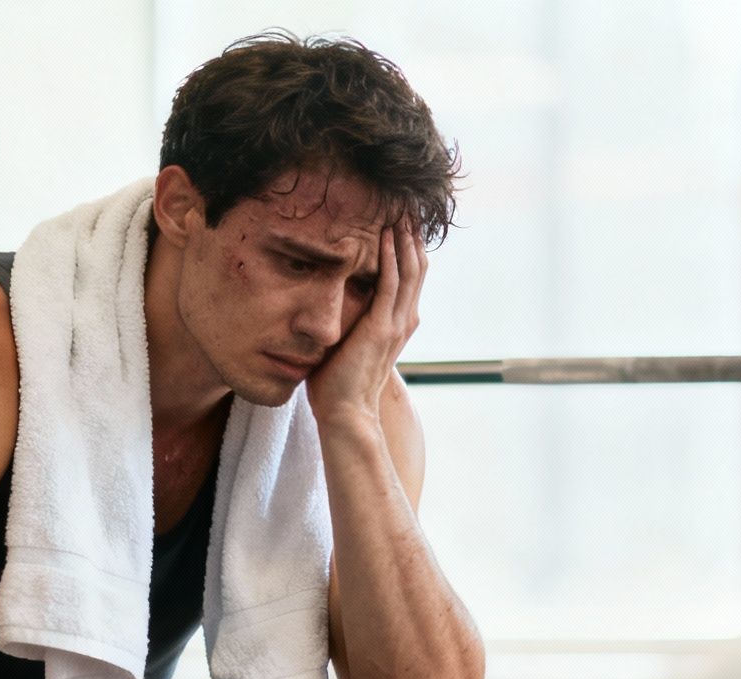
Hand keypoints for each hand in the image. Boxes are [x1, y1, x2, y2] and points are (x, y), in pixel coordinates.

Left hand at [303, 221, 425, 424]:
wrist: (345, 411)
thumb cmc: (337, 383)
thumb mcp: (346, 342)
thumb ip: (346, 321)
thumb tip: (324, 304)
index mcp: (396, 322)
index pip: (410, 275)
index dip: (407, 247)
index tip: (399, 220)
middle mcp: (403, 319)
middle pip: (417, 266)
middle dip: (411, 235)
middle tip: (406, 205)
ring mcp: (396, 323)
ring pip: (410, 270)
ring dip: (404, 239)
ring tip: (400, 211)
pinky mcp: (382, 327)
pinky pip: (391, 285)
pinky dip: (391, 259)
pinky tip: (386, 237)